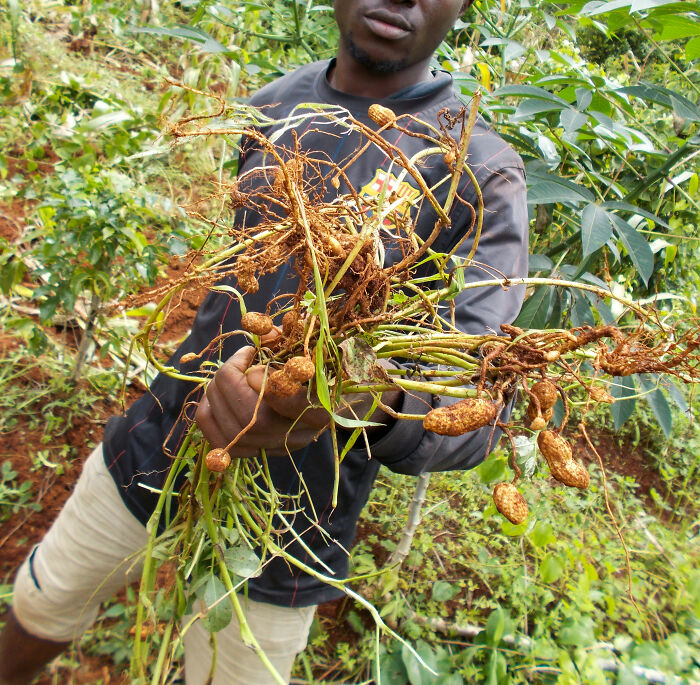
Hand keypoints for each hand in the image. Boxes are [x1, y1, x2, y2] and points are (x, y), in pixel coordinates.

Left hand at [195, 345, 327, 457]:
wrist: (312, 396)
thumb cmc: (308, 365)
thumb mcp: (305, 348)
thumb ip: (287, 340)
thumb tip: (263, 331)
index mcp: (322, 410)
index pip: (297, 406)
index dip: (269, 385)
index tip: (254, 361)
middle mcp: (299, 437)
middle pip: (255, 420)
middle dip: (232, 382)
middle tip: (240, 358)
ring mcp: (274, 449)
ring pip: (232, 431)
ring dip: (217, 393)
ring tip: (230, 371)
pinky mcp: (251, 452)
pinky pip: (216, 440)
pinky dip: (209, 412)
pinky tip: (220, 392)